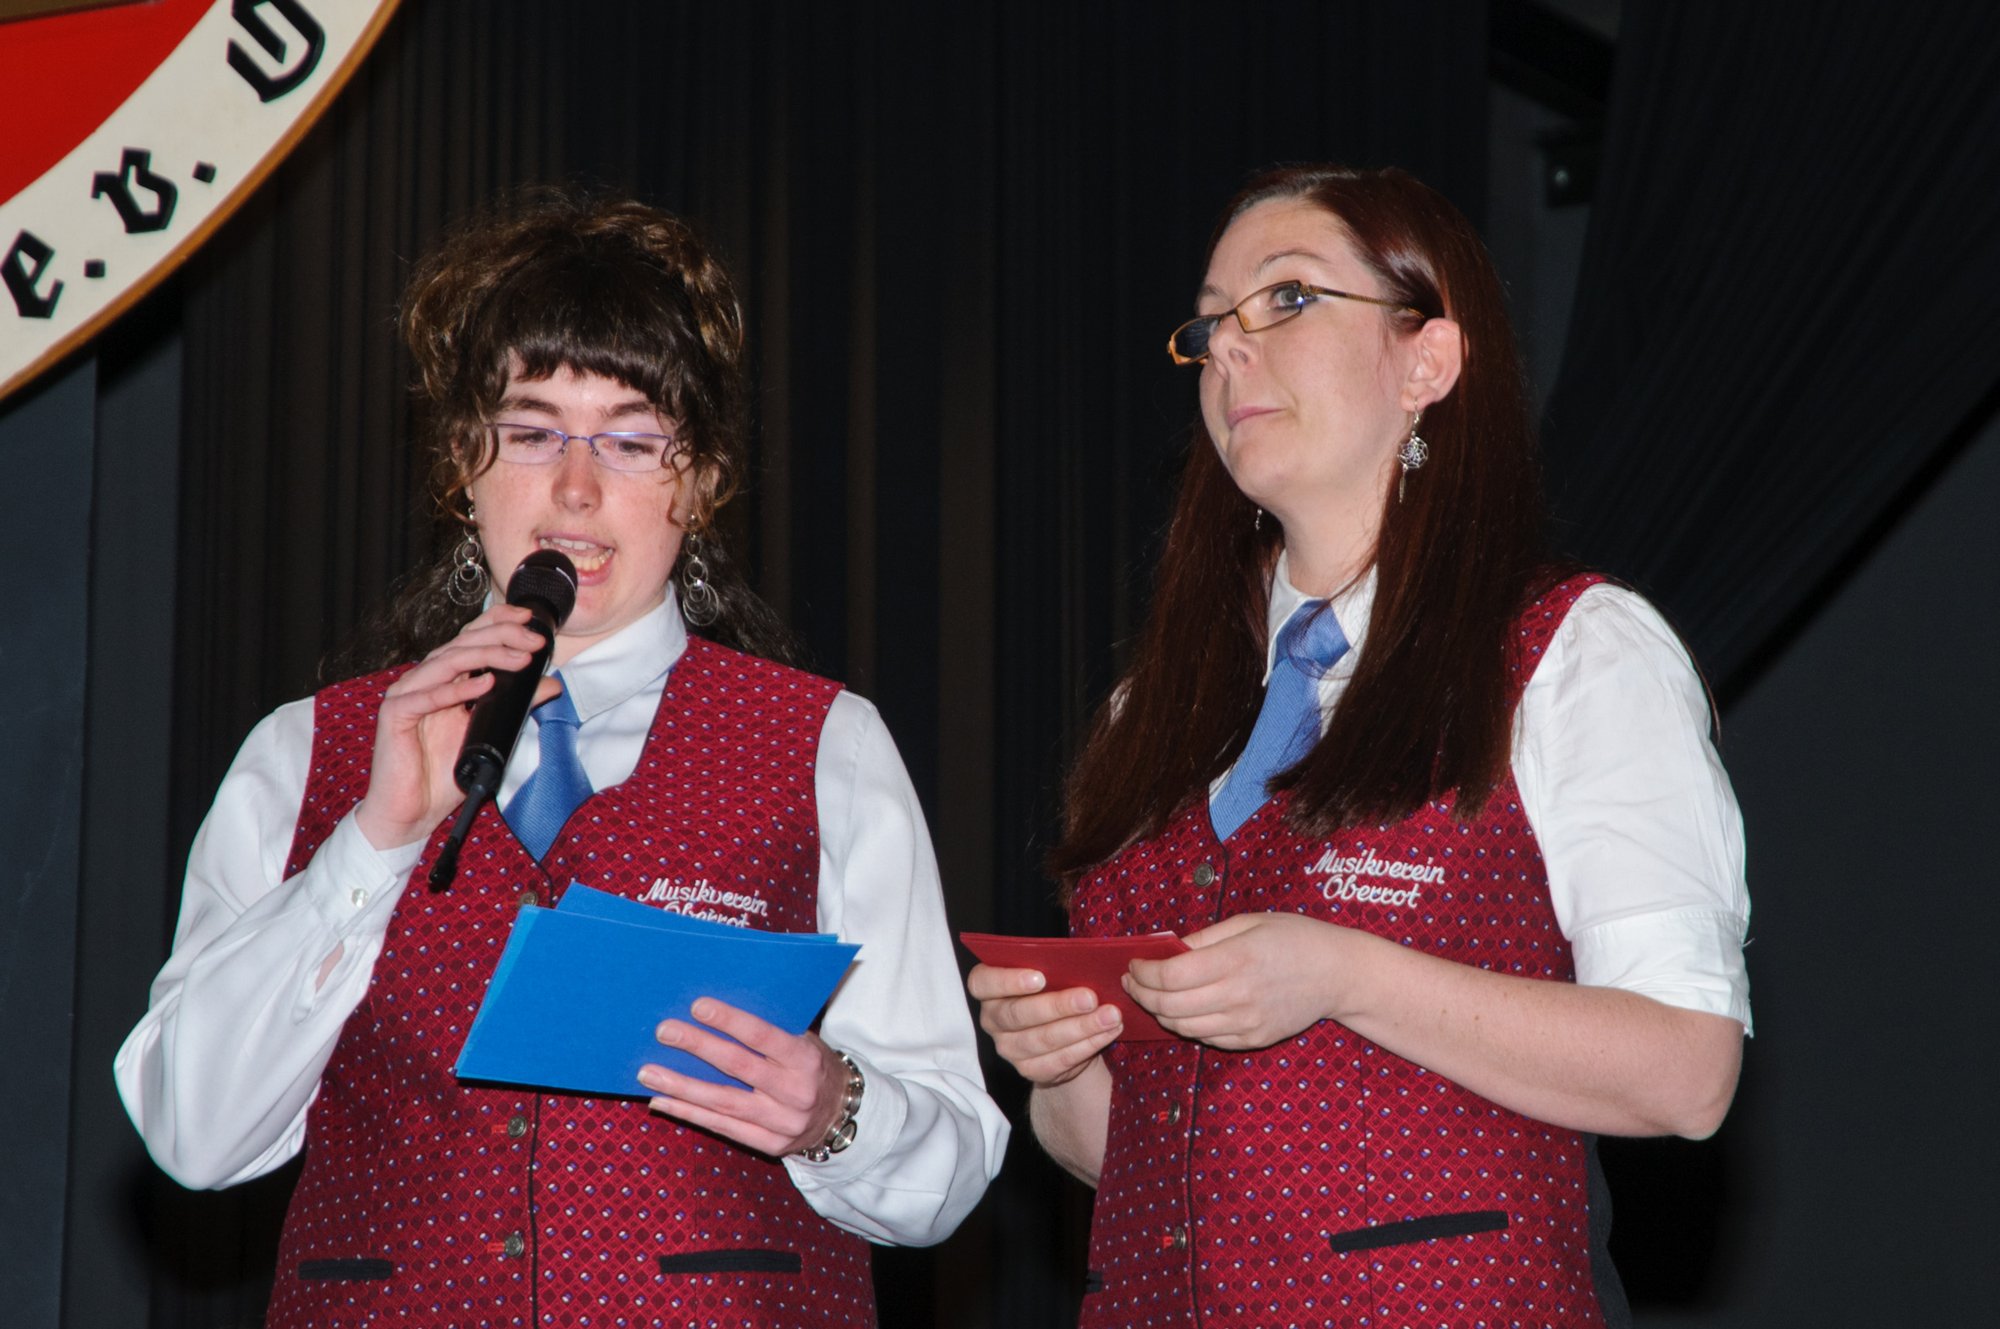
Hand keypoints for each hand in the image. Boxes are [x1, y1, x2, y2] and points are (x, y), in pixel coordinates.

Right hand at [352, 604, 559, 849]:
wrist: (412, 812)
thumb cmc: (444, 773)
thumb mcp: (490, 733)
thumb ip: (517, 705)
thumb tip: (552, 684)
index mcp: (444, 678)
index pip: (470, 637)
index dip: (498, 622)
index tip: (530, 619)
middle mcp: (424, 679)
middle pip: (463, 643)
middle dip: (502, 637)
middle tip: (535, 641)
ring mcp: (406, 694)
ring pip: (448, 662)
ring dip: (488, 657)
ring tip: (521, 660)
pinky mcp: (395, 715)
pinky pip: (428, 696)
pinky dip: (458, 689)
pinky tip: (485, 684)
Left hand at [639, 997, 851, 1156]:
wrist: (842, 1115)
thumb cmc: (814, 1066)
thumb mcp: (807, 1042)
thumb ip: (773, 1029)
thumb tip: (717, 1011)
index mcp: (806, 1059)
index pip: (764, 1036)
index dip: (731, 1021)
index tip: (698, 1006)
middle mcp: (795, 1092)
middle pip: (738, 1067)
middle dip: (697, 1047)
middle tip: (664, 1031)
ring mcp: (781, 1123)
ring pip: (723, 1103)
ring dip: (682, 1086)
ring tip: (648, 1072)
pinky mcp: (768, 1145)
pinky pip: (722, 1128)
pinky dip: (689, 1113)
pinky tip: (662, 1101)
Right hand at [968, 964, 1122, 1086]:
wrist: (1062, 1032)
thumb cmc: (1054, 989)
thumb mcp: (1049, 973)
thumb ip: (1053, 965)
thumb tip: (1081, 958)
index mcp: (988, 990)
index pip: (982, 983)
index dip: (1007, 980)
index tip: (1040, 977)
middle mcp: (992, 1020)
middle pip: (1018, 1014)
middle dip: (1058, 1006)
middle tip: (1090, 997)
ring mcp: (1009, 1049)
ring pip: (1043, 1040)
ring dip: (1081, 1027)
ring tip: (1110, 1015)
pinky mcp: (1030, 1070)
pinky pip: (1060, 1060)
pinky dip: (1088, 1045)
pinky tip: (1108, 1032)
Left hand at [1123, 912, 1351, 1049]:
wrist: (1338, 974)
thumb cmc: (1294, 938)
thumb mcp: (1249, 922)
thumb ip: (1204, 938)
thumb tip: (1166, 949)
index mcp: (1236, 959)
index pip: (1170, 976)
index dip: (1143, 973)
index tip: (1134, 964)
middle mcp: (1239, 996)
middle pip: (1170, 1005)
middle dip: (1142, 994)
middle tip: (1133, 981)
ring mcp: (1246, 1023)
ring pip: (1184, 1028)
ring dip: (1159, 1013)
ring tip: (1152, 996)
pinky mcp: (1253, 1039)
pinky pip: (1207, 1039)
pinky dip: (1187, 1025)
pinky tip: (1182, 1009)